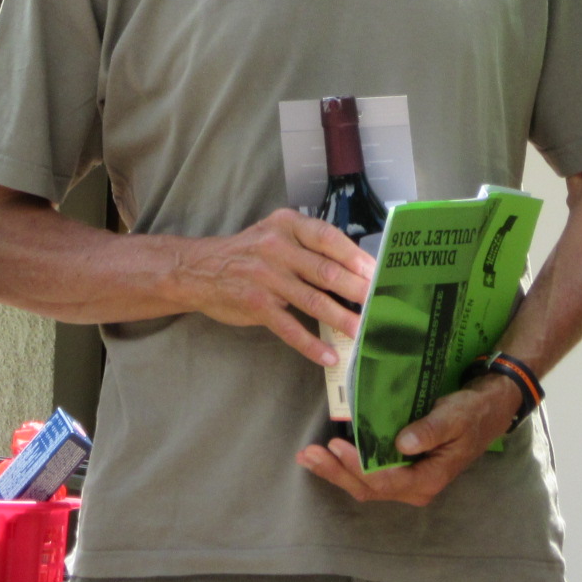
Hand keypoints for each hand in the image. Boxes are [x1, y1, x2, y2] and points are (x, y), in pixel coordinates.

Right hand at [171, 209, 375, 365]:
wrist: (201, 269)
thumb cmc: (250, 251)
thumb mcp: (276, 234)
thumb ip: (308, 244)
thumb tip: (356, 267)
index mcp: (287, 225)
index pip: (327, 237)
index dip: (355, 256)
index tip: (377, 272)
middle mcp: (277, 248)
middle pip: (326, 271)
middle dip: (357, 290)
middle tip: (380, 305)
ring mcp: (265, 277)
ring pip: (313, 301)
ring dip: (341, 319)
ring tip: (362, 331)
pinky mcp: (256, 305)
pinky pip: (290, 328)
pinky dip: (311, 344)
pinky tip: (329, 355)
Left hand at [294, 375, 517, 505]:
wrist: (485, 409)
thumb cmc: (471, 413)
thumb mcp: (455, 417)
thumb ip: (430, 430)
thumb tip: (401, 443)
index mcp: (428, 480)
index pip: (385, 480)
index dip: (358, 465)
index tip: (336, 445)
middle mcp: (414, 487)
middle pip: (368, 488)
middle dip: (336, 472)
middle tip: (309, 455)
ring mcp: (406, 480)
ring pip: (364, 484)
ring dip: (335, 471)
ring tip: (308, 456)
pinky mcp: (400, 468)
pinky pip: (368, 474)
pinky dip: (345, 465)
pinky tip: (327, 455)